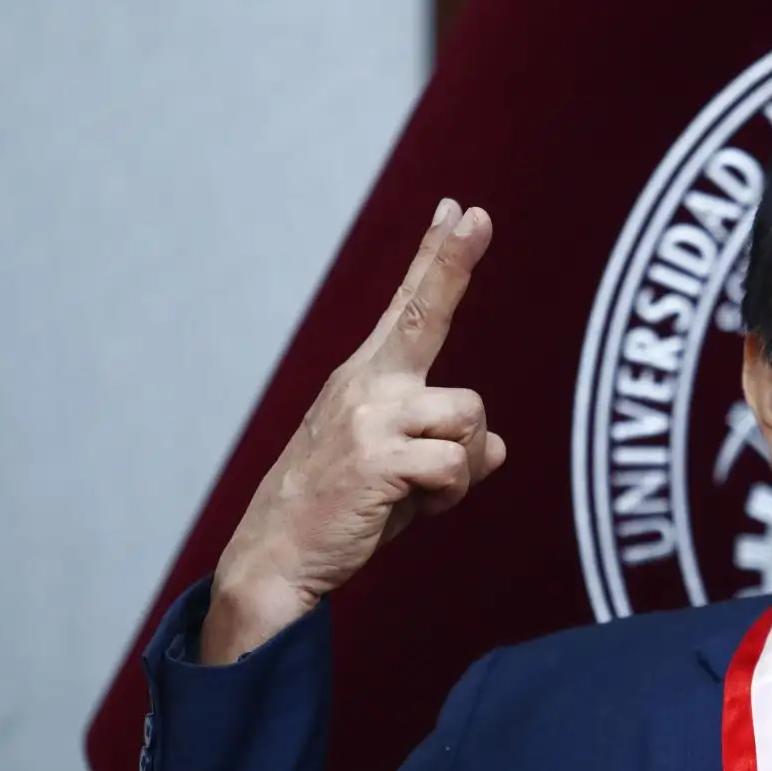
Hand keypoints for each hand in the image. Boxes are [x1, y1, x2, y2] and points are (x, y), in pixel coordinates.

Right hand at [200, 199, 505, 664]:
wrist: (274, 561)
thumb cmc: (339, 515)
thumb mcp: (399, 477)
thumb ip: (444, 453)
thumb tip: (497, 449)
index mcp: (366, 381)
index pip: (408, 308)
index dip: (437, 259)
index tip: (456, 209)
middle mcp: (365, 386)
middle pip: (423, 314)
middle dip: (451, 261)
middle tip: (477, 212)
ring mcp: (368, 418)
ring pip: (470, 417)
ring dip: (462, 465)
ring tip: (419, 492)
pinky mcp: (377, 458)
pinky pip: (457, 467)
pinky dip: (449, 497)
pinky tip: (410, 510)